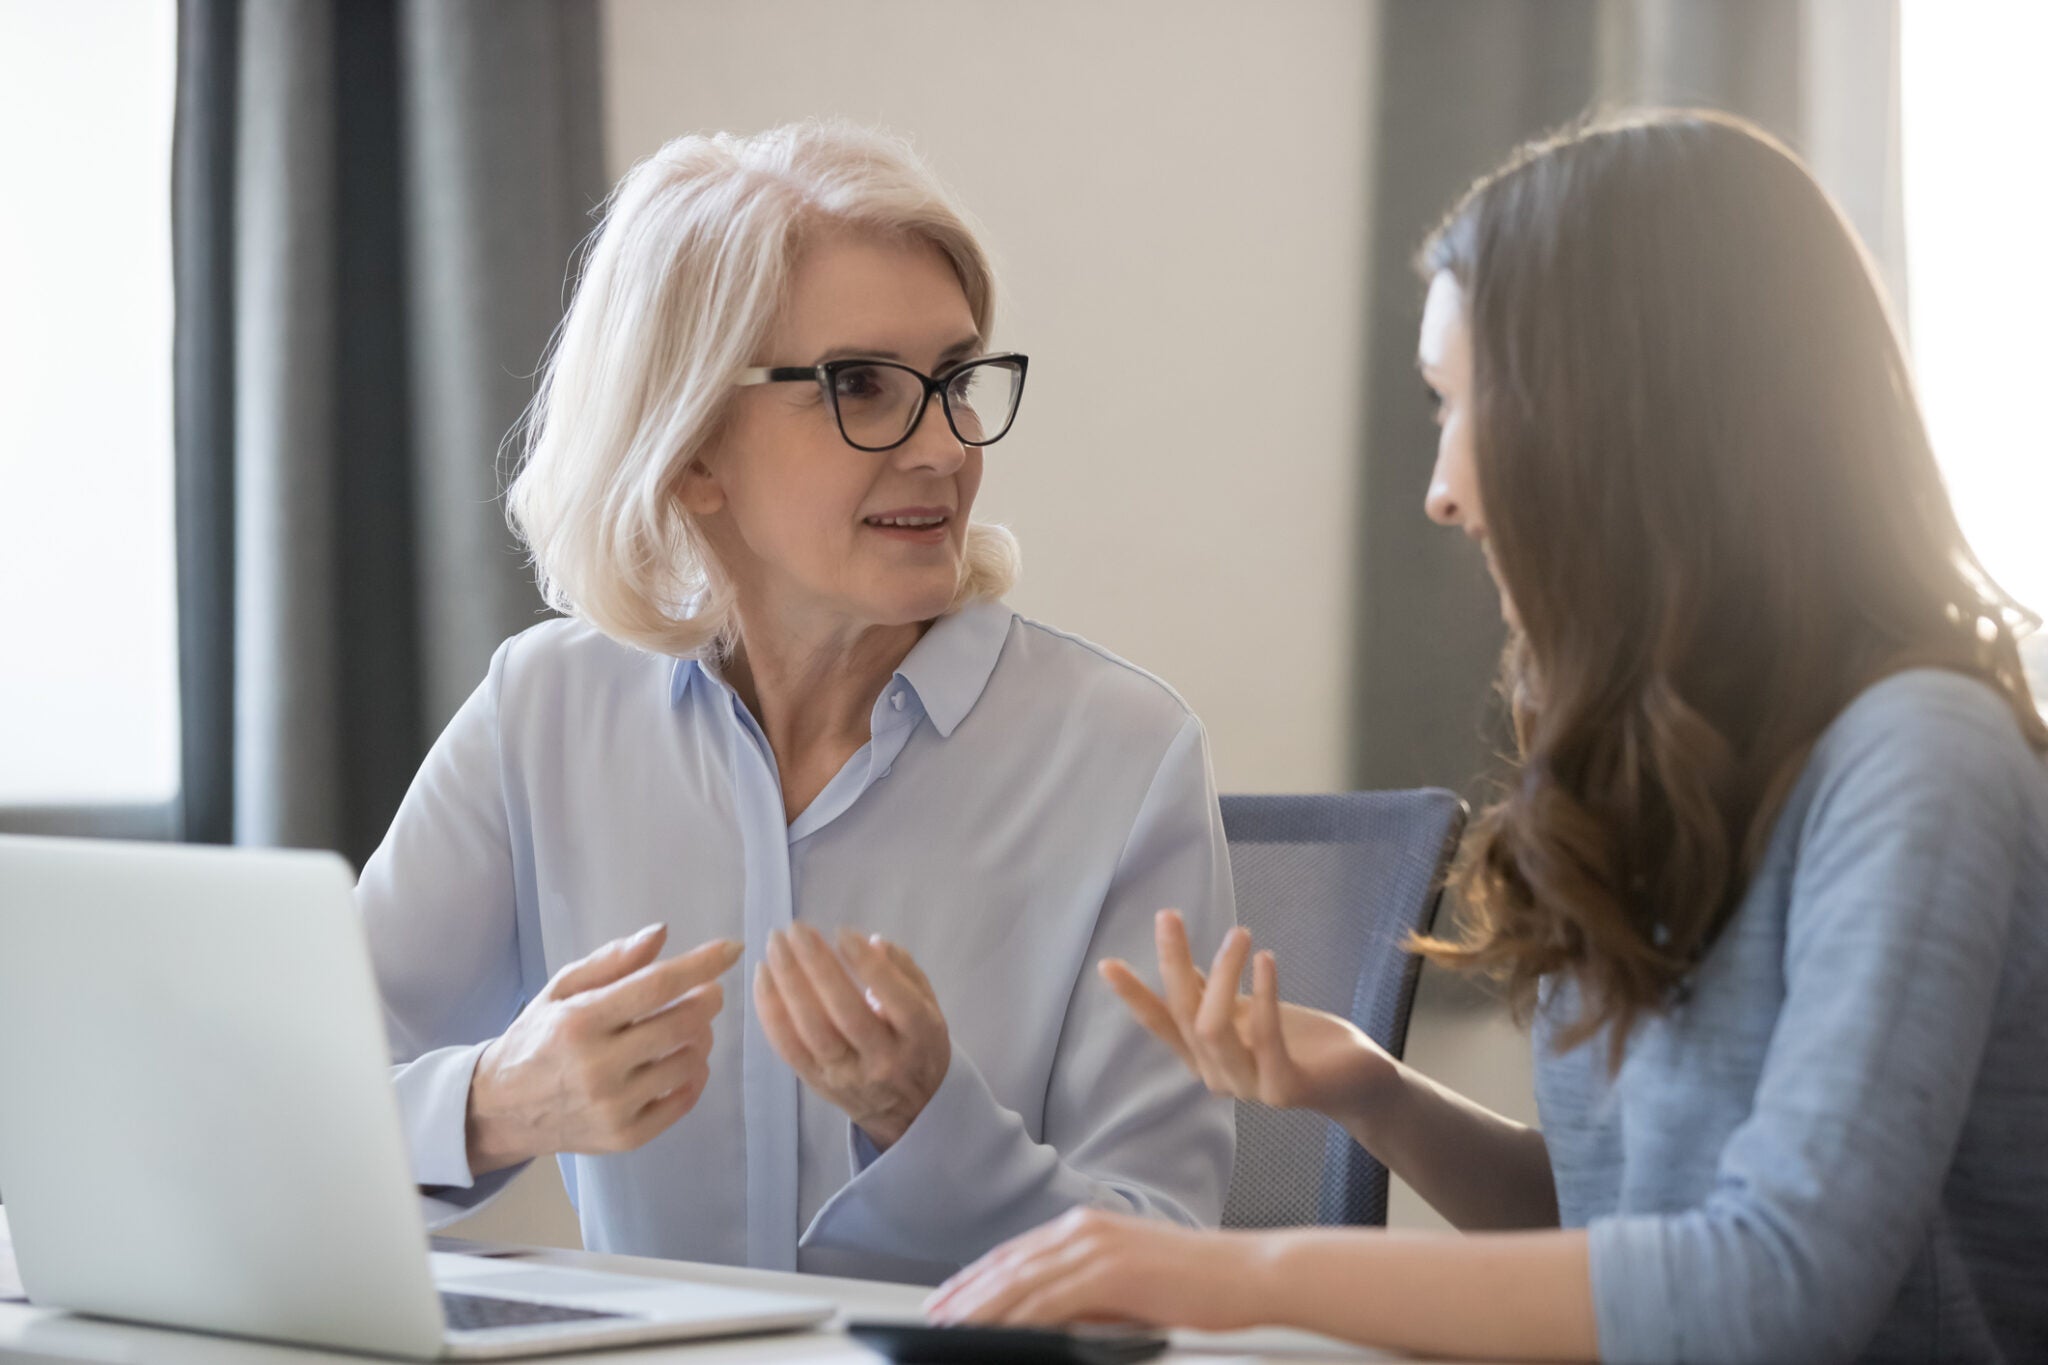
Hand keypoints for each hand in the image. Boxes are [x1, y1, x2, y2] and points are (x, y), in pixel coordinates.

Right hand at [465, 925, 740, 1173]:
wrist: (501, 1109)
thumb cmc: (537, 1037)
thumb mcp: (561, 989)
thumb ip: (611, 961)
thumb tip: (661, 934)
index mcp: (580, 1021)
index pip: (656, 986)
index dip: (701, 965)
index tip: (732, 949)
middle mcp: (597, 1066)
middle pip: (682, 1024)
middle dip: (707, 1000)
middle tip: (709, 993)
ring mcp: (613, 1106)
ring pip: (689, 1062)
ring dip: (702, 1038)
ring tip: (689, 1028)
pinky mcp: (625, 1137)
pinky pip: (683, 1101)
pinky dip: (695, 1076)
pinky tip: (685, 1061)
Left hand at [753, 923, 948, 1149]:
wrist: (910, 1112)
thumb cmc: (918, 1044)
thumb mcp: (930, 1005)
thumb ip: (904, 971)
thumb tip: (871, 942)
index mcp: (919, 1036)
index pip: (893, 997)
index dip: (866, 965)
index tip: (842, 932)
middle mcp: (883, 1060)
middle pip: (845, 1013)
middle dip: (817, 967)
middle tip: (797, 930)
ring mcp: (847, 1076)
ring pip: (812, 1031)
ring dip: (788, 984)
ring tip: (775, 946)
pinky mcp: (817, 1084)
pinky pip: (788, 1048)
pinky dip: (771, 1012)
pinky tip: (763, 977)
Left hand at [925, 1207, 1263, 1330]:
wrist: (1251, 1275)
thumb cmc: (1202, 1285)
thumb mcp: (1131, 1285)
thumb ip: (1087, 1294)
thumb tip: (1048, 1319)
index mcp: (1089, 1225)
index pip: (1017, 1254)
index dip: (977, 1278)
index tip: (948, 1300)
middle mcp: (1085, 1227)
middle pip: (1008, 1265)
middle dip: (965, 1294)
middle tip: (932, 1318)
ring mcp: (1096, 1246)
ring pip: (1018, 1282)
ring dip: (977, 1309)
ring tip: (948, 1330)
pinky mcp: (1109, 1271)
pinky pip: (1047, 1300)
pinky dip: (1014, 1318)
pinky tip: (993, 1334)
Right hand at [1100, 910, 1396, 1122]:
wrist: (1357, 1079)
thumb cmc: (1301, 1041)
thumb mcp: (1249, 1012)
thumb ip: (1214, 996)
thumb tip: (1179, 963)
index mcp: (1204, 1057)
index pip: (1161, 1023)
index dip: (1134, 995)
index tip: (1107, 963)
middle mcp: (1218, 1076)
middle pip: (1184, 1015)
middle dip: (1172, 963)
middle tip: (1168, 915)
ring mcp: (1249, 1087)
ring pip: (1214, 1027)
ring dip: (1223, 974)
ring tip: (1238, 933)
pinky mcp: (1284, 1089)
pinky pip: (1265, 1037)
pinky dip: (1263, 994)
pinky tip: (1265, 958)